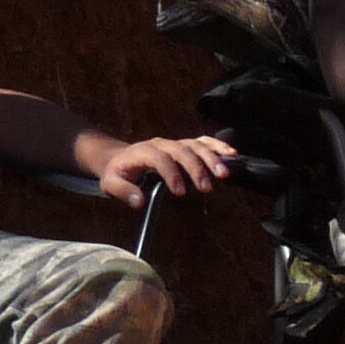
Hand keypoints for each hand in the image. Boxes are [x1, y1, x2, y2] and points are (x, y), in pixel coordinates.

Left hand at [93, 131, 236, 205]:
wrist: (120, 157)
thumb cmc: (118, 173)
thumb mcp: (111, 183)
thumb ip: (123, 191)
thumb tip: (139, 202)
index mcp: (143, 151)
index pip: (160, 158)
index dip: (171, 173)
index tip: (180, 193)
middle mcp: (162, 144)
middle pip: (182, 150)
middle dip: (196, 168)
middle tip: (206, 187)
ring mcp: (176, 143)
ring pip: (196, 145)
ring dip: (212, 158)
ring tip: (224, 175)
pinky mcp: (186, 145)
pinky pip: (204, 142)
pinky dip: (219, 147)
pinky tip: (233, 155)